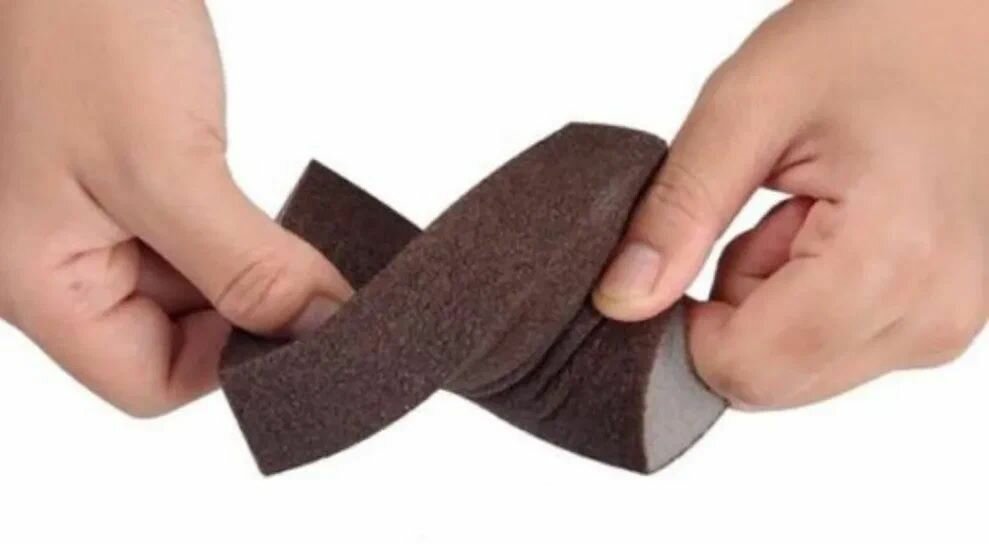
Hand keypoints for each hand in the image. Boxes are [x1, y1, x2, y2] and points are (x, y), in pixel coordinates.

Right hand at [0, 1, 351, 416]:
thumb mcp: (165, 165)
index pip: (148, 383)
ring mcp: (86, 221)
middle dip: (244, 309)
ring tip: (286, 234)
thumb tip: (319, 330)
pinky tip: (260, 208)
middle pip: (171, 338)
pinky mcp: (119, 182)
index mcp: (36, 281)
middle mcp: (54, 262)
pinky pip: (186, 237)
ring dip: (244, 267)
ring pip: (187, 288)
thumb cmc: (74, 23)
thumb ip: (246, 265)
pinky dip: (233, 232)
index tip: (293, 316)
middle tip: (306, 273)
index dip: (230, 362)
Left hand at [594, 0, 987, 408]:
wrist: (964, 23)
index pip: (745, 370)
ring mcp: (944, 322)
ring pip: (795, 369)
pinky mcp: (939, 317)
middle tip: (755, 218)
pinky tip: (818, 225)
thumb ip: (679, 211)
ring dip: (763, 302)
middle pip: (769, 381)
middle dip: (728, 312)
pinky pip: (830, 345)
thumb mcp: (748, 106)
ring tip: (792, 211)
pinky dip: (799, 297)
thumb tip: (623, 299)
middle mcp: (932, 313)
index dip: (683, 329)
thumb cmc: (874, 36)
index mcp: (890, 260)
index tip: (676, 257)